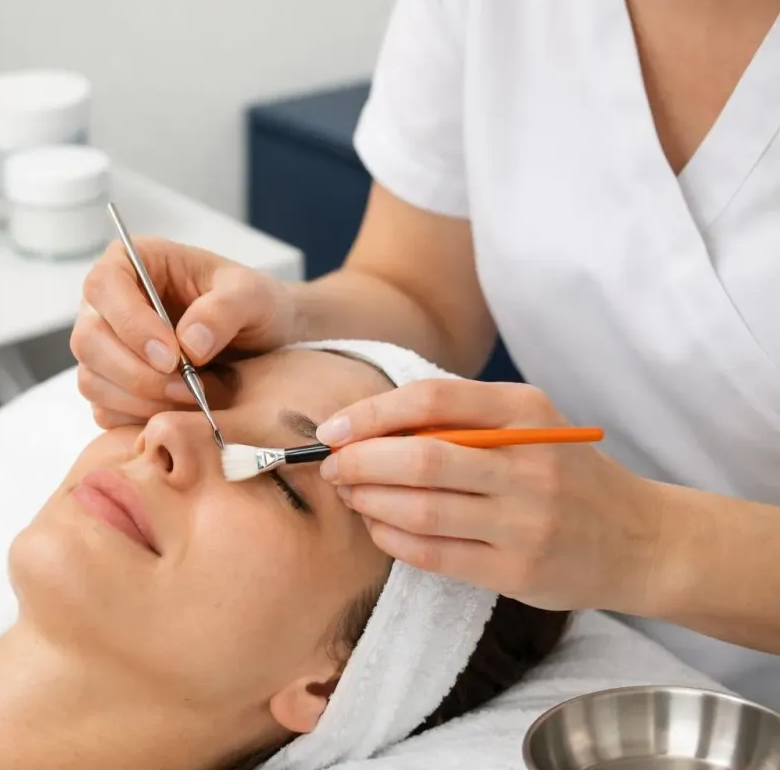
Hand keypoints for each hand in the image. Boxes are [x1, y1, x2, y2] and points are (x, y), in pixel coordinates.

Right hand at [71, 236, 296, 427]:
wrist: (261, 344)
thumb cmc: (252, 306)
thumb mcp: (254, 296)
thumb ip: (225, 310)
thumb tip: (189, 343)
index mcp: (132, 263)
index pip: (103, 286)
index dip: (131, 324)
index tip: (172, 356)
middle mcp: (107, 305)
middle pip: (88, 340)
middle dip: (136, 373)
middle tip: (187, 388)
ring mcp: (104, 349)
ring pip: (92, 380)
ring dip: (141, 400)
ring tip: (192, 398)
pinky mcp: (111, 387)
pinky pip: (105, 411)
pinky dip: (140, 419)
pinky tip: (179, 412)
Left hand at [315, 379, 665, 613]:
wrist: (640, 539)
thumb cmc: (563, 473)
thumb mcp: (528, 424)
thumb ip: (459, 417)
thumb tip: (365, 423)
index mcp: (527, 412)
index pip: (431, 400)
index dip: (370, 414)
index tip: (333, 429)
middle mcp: (530, 465)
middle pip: (418, 459)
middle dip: (358, 462)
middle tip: (331, 466)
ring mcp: (526, 523)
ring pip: (420, 511)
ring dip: (369, 502)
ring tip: (350, 494)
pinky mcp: (518, 572)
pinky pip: (433, 554)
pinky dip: (392, 538)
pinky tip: (378, 526)